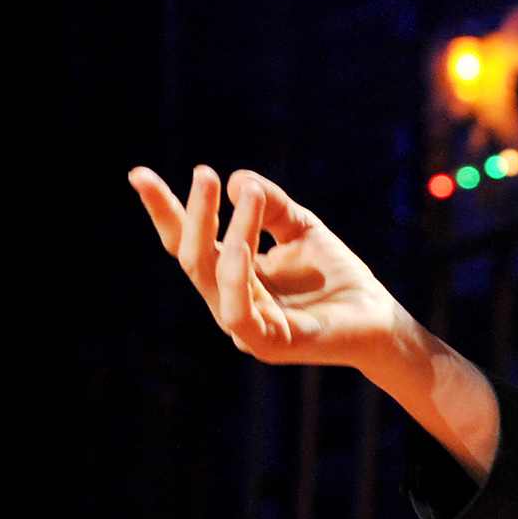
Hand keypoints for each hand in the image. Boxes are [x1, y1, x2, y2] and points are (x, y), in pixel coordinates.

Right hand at [129, 164, 501, 480]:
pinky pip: (238, 311)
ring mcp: (244, 325)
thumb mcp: (300, 226)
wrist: (379, 319)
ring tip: (241, 196)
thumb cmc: (336, 276)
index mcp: (230, 274)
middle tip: (203, 173)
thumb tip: (235, 181)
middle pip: (191, 256)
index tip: (138, 173)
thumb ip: (270, 203)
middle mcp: (228, 299)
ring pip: (212, 277)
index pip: (187, 240)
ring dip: (221, 233)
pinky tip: (240, 246)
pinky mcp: (267, 344)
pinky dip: (235, 277)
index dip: (164, 209)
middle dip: (192, 214)